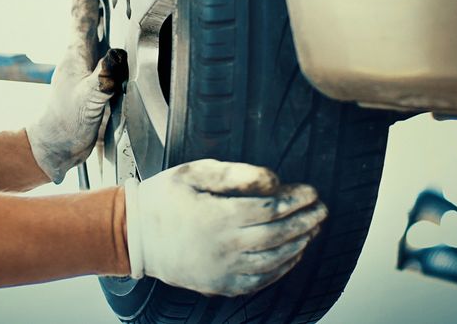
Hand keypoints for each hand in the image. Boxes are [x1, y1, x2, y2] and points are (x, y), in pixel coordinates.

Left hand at [26, 0, 127, 182]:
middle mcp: (78, 58)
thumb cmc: (67, 125)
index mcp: (76, 56)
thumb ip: (102, 80)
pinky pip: (98, 54)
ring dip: (94, 15)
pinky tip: (110, 46)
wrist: (56, 147)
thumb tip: (116, 57)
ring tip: (101, 0)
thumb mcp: (88, 101)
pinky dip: (104, 41)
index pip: (82, 17)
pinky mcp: (88, 83)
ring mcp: (81, 70)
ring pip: (89, 34)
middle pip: (83, 19)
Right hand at [124, 159, 327, 296]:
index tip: (313, 191)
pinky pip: (258, 280)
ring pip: (272, 260)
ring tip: (312, 230)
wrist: (133, 236)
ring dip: (298, 245)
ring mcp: (222, 270)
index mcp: (218, 216)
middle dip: (305, 221)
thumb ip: (235, 173)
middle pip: (278, 235)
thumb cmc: (165, 197)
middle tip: (323, 211)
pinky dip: (280, 269)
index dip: (296, 199)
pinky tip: (292, 255)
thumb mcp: (194, 172)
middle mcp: (224, 246)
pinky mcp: (218, 284)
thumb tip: (273, 179)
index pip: (271, 208)